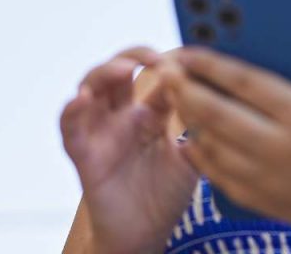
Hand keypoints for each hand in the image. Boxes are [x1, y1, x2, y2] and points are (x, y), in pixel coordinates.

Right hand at [60, 48, 199, 253]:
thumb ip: (201, 132)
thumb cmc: (164, 197)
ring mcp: (101, 133)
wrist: (144, 236)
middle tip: (154, 57)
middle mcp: (122, 117)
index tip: (188, 61)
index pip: (156, 79)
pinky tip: (81, 99)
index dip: (170, 66)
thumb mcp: (191, 160)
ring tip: (123, 68)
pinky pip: (70, 130)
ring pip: (90, 89)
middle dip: (133, 55)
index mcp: (149, 115)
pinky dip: (71, 111)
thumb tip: (220, 101)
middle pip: (117, 72)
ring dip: (103, 73)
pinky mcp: (85, 156)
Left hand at [167, 13, 290, 237]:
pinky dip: (199, 154)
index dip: (210, 63)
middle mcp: (280, 147)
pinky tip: (192, 136)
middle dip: (185, 87)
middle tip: (166, 69)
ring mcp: (267, 176)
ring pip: (211, 143)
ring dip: (188, 118)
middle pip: (216, 112)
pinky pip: (216, 175)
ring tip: (177, 96)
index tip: (188, 50)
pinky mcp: (260, 199)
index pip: (245, 82)